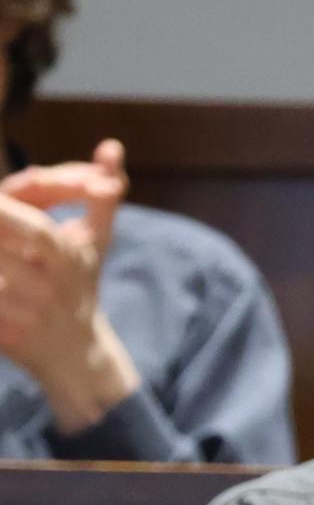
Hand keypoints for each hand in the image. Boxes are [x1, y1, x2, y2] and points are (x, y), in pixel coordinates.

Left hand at [0, 138, 140, 431]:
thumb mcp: (95, 242)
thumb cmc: (79, 286)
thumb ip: (100, 194)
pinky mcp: (5, 337)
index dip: (8, 211)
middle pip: (5, 243)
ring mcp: (24, 316)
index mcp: (68, 261)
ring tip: (0, 253)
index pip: (35, 228)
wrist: (77, 358)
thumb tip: (111, 146)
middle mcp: (48, 289)